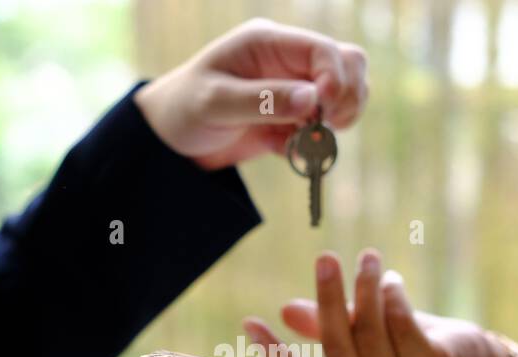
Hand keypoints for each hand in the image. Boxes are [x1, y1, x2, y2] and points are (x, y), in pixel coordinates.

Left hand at [134, 18, 367, 168]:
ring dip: (336, 123)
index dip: (335, 79)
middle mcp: (287, 62)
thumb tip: (312, 99)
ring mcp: (292, 90)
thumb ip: (264, 100)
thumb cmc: (183, 108)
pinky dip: (315, 145)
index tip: (323, 110)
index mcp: (269, 43)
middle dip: (347, 99)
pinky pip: (321, 129)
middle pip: (348, 66)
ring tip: (308, 143)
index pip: (324, 50)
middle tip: (325, 127)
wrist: (169, 139)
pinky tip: (286, 152)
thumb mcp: (216, 102)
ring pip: (343, 97)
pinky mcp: (291, 120)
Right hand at [243, 249, 509, 356]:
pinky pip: (402, 329)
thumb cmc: (408, 347)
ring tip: (367, 258)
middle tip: (323, 257)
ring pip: (370, 334)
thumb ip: (328, 324)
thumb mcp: (363, 332)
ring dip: (365, 289)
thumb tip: (288, 310)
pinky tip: (391, 280)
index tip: (249, 321)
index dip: (274, 353)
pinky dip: (393, 300)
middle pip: (337, 349)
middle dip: (327, 299)